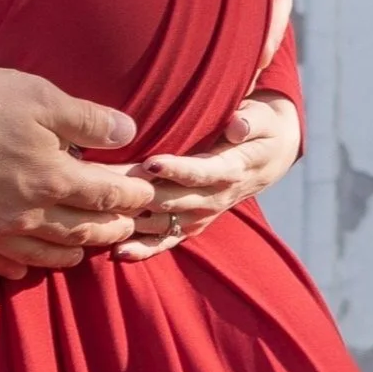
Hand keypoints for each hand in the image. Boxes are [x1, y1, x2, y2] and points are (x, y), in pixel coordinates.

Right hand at [0, 69, 156, 278]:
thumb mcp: (38, 97)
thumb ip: (86, 118)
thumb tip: (127, 131)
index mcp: (55, 178)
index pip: (107, 195)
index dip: (132, 196)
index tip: (145, 194)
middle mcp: (31, 215)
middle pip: (82, 231)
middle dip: (110, 229)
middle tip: (125, 226)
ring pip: (45, 255)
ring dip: (71, 253)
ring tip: (83, 250)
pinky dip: (17, 268)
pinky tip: (22, 268)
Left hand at [112, 91, 299, 261]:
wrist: (270, 157)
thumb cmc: (260, 128)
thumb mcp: (264, 118)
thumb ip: (252, 121)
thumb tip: (238, 125)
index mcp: (232, 170)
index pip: (201, 172)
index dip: (177, 169)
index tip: (150, 162)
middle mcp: (215, 198)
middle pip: (174, 199)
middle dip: (140, 193)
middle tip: (105, 184)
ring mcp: (202, 215)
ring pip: (165, 222)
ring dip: (135, 219)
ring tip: (102, 215)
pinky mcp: (192, 225)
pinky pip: (168, 241)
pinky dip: (144, 249)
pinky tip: (118, 252)